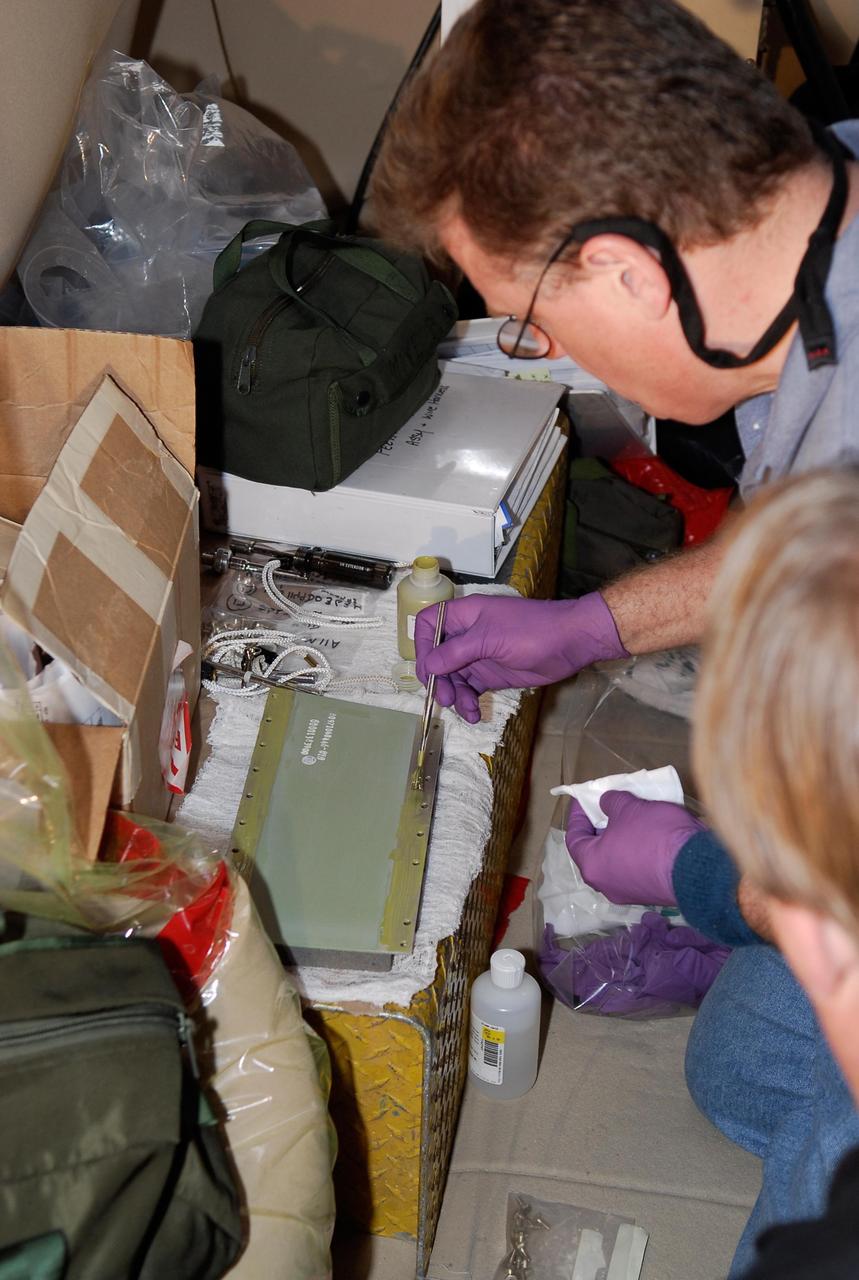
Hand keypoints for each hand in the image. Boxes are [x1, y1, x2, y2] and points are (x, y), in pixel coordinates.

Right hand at [414, 592, 626, 722]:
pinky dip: (468, 702)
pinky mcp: (491, 674)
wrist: (570, 642)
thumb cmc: (530, 631)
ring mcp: (479, 655)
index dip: (423, 645)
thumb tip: (426, 666)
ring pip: (453, 677)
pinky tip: (473, 714)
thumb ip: (455, 653)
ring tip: (465, 709)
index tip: (427, 669)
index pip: (429, 624)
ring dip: (454, 695)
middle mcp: (467, 634)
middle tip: (444, 697)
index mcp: (464, 616)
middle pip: (438, 656)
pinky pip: (470, 689)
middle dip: (438, 678)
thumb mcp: (488, 639)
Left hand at [565, 791, 705, 905]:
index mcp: (592, 866)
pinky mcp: (651, 895)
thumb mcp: (629, 808)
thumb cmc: (653, 835)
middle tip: (608, 808)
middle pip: (595, 852)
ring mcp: (629, 894)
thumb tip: (606, 804)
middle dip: (600, 827)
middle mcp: (606, 885)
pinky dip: (636, 852)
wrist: (697, 867)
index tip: (585, 799)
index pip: (573, 838)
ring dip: (621, 840)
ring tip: (630, 819)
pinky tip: (648, 836)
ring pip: (616, 862)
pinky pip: (636, 870)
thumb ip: (611, 803)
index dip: (578, 815)